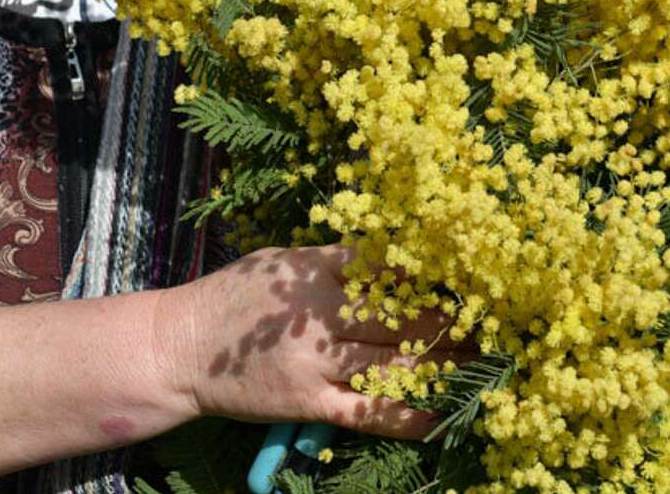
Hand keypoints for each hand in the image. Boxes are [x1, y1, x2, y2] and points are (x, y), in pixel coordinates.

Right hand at [150, 245, 459, 437]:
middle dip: (450, 322)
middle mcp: (320, 312)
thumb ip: (330, 260)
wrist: (180, 349)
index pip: (387, 266)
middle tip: (488, 324)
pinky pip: (369, 411)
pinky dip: (408, 415)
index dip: (431, 273)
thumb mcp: (278, 262)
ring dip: (442, 365)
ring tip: (479, 365)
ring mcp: (316, 360)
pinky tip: (442, 416)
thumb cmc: (231, 299)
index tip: (466, 276)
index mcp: (313, 270)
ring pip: (393, 362)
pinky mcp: (309, 403)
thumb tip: (387, 253)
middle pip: (401, 316)